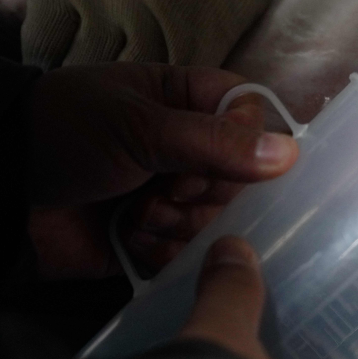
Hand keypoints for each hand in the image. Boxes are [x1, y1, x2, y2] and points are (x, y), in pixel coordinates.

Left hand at [26, 63, 298, 278]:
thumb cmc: (65, 135)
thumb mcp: (140, 127)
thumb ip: (215, 142)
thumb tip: (291, 155)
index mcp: (187, 103)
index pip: (251, 118)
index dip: (243, 144)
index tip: (206, 158)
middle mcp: (189, 150)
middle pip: (242, 179)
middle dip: (202, 192)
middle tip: (163, 188)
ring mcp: (173, 196)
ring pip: (218, 221)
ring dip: (179, 223)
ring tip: (136, 215)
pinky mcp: (156, 240)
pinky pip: (189, 255)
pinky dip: (162, 252)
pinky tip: (130, 239)